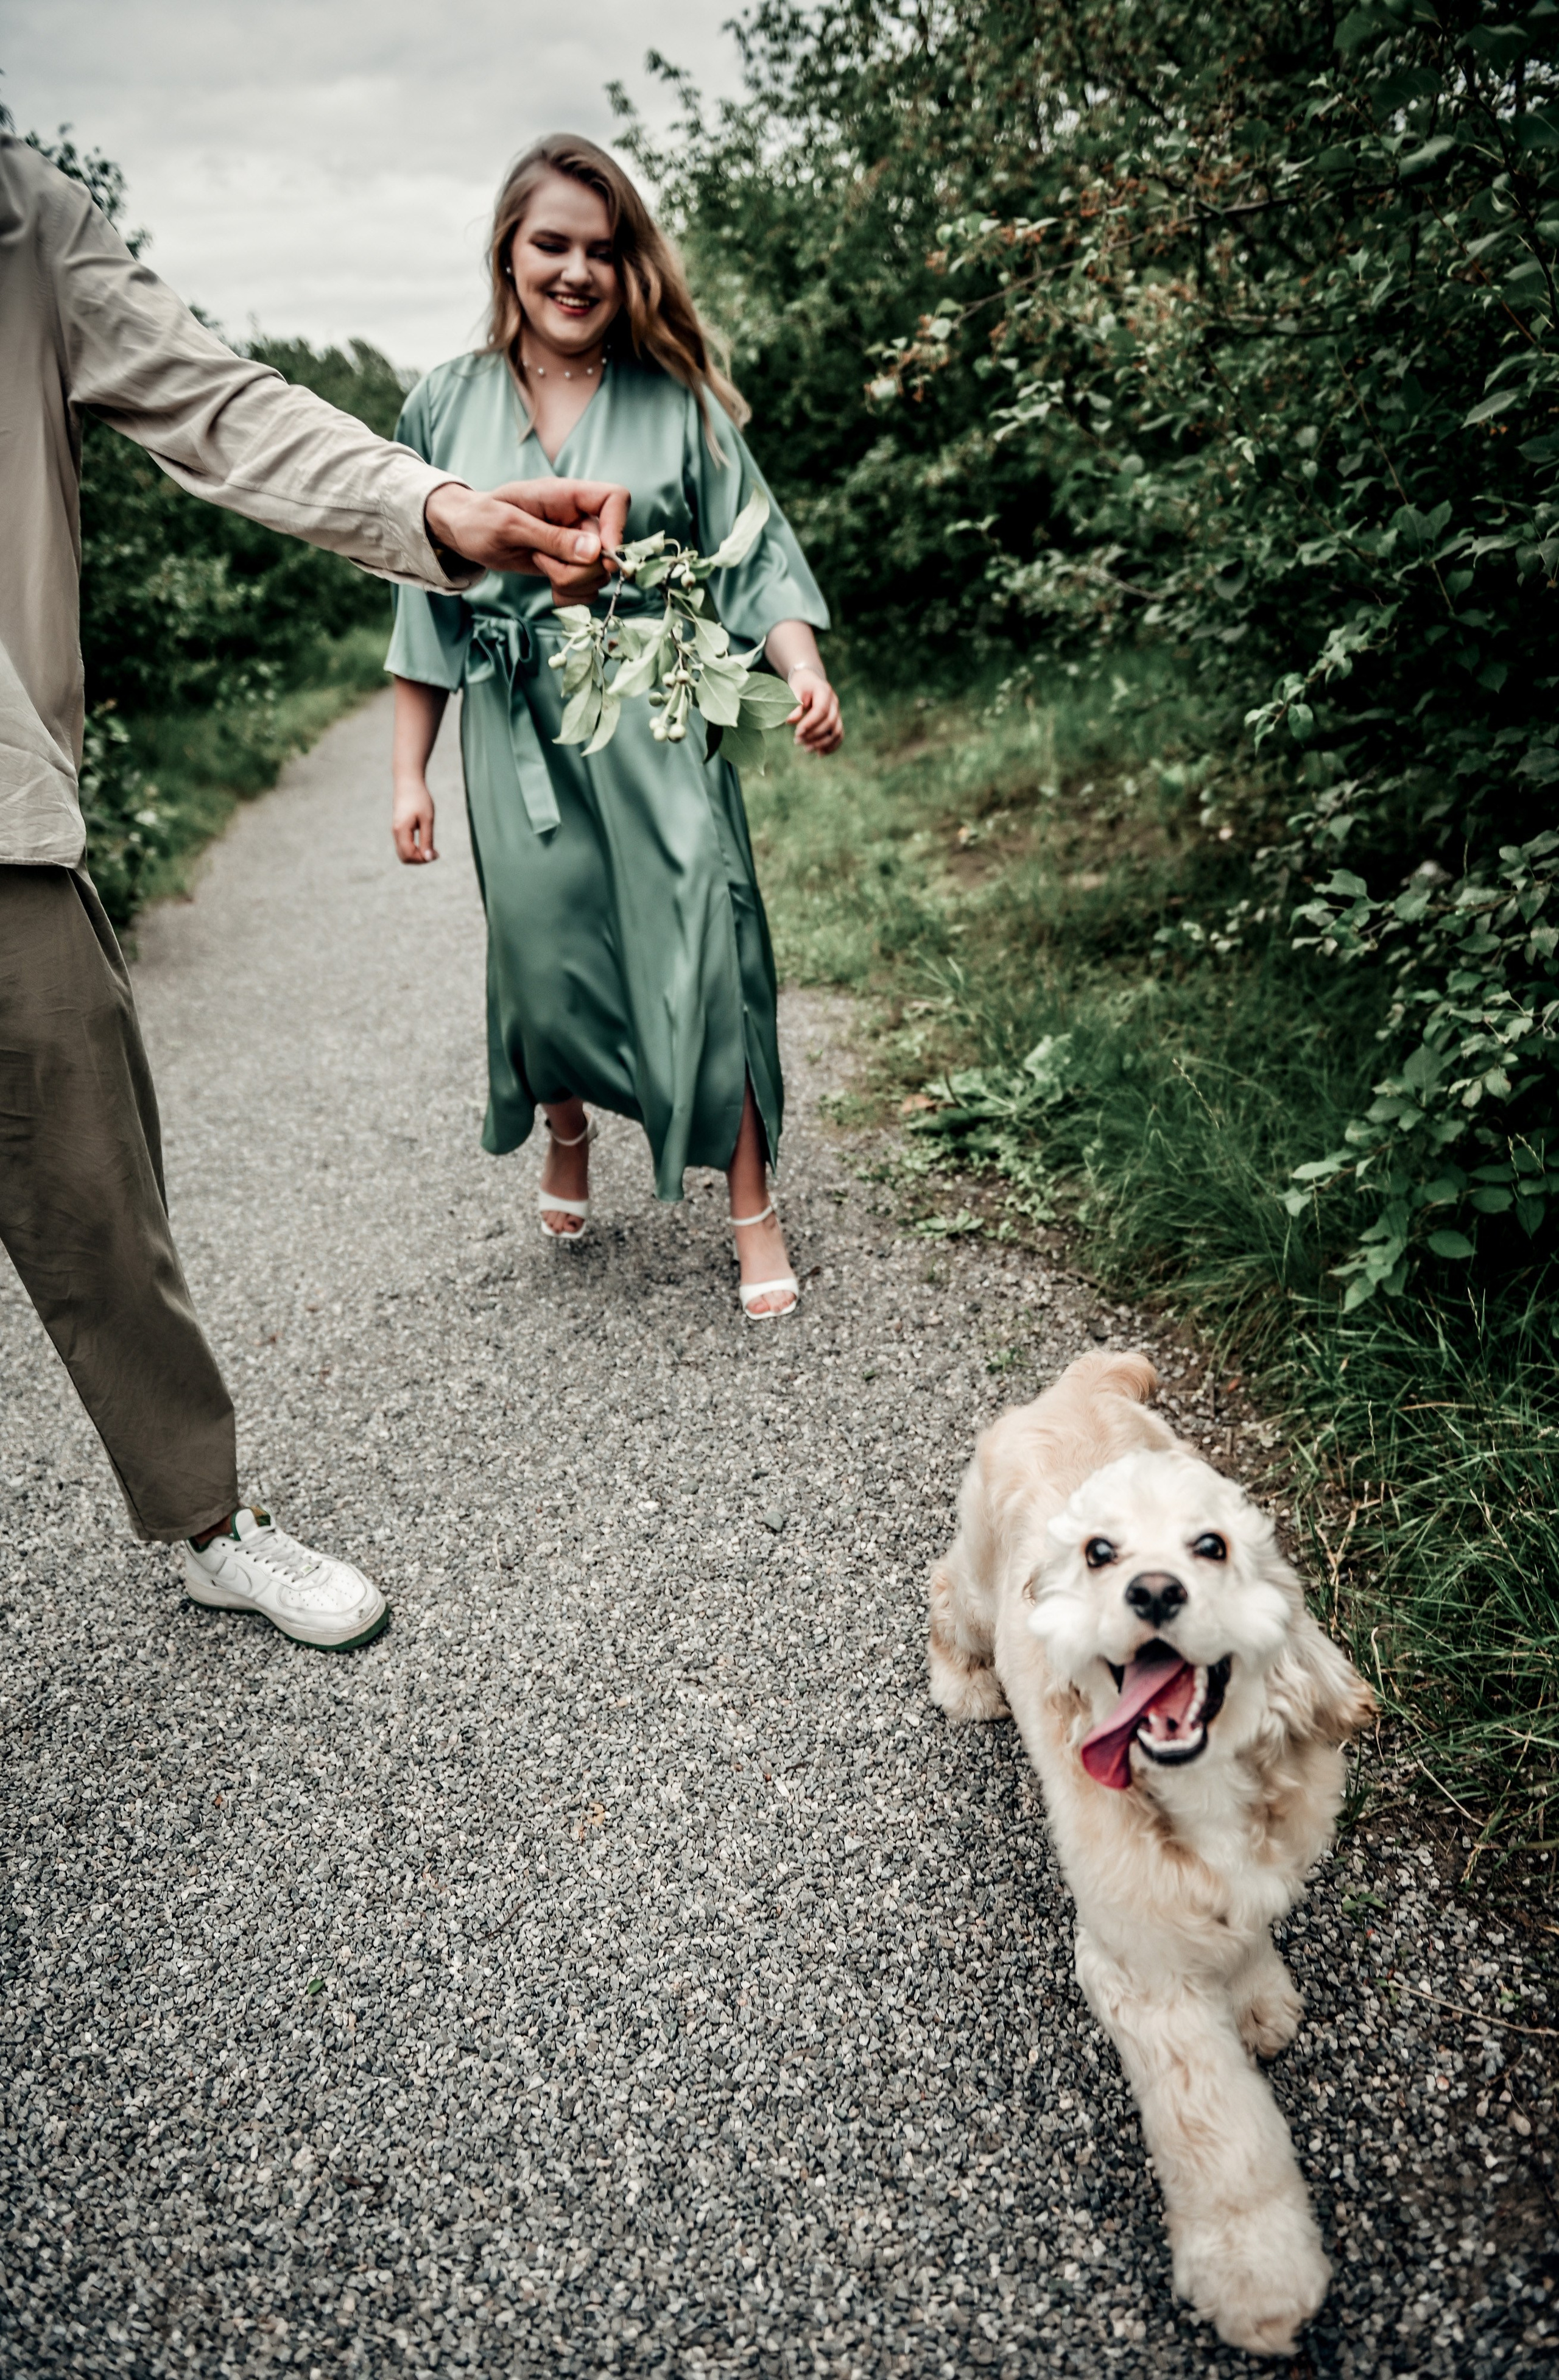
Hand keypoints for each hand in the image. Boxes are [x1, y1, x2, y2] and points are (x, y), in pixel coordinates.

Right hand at [392, 777, 436, 863]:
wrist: (408, 782)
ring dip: (418, 854)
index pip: (409, 856)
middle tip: (434, 852)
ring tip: (431, 848)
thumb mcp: (427, 819)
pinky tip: (425, 842)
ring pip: (404, 853)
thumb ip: (427, 840)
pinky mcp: (399, 828)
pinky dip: (414, 849)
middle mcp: (396, 833)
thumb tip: (428, 859)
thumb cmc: (420, 799)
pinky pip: (404, 846)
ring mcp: (396, 831)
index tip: (436, 854)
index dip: (423, 860)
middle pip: (404, 858)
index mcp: (401, 831)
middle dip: (420, 860)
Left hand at [424, 478, 630, 593]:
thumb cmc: (481, 518)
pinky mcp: (569, 566)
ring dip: (572, 584)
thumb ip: (552, 538)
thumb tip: (595, 552)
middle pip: (608, 551)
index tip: (599, 553)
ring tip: (540, 567)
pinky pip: (587, 590)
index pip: (615, 499)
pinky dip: (571, 596)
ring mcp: (576, 544)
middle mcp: (578, 518)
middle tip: (543, 563)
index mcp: (567, 495)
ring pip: (598, 575)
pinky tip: (550, 587)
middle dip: (579, 570)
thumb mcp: (509, 527)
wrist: (465, 532)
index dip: (617, 527)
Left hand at [786, 666, 842, 754]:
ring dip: (822, 743)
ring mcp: (837, 712)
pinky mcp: (837, 721)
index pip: (821, 710)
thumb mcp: (793, 691)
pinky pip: (839, 735)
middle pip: (830, 722)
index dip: (810, 723)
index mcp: (824, 691)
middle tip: (797, 741)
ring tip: (806, 749)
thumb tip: (790, 721)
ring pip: (836, 731)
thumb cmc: (799, 686)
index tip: (797, 732)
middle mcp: (834, 702)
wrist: (810, 681)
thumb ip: (793, 705)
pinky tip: (820, 754)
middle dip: (813, 735)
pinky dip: (831, 746)